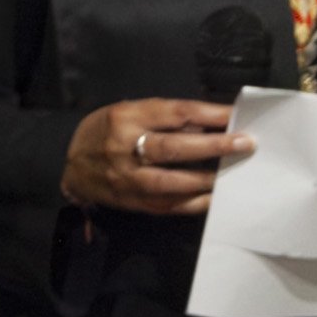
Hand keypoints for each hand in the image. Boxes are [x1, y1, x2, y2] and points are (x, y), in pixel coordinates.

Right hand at [61, 100, 243, 216]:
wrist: (72, 164)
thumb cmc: (106, 131)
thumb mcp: (129, 112)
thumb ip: (165, 118)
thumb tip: (209, 124)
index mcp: (126, 117)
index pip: (174, 113)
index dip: (208, 115)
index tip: (235, 115)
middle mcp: (124, 148)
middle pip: (174, 148)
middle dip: (213, 146)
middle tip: (245, 144)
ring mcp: (127, 179)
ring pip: (172, 182)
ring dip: (206, 179)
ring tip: (233, 173)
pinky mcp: (132, 202)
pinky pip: (169, 205)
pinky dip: (195, 202)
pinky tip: (215, 197)